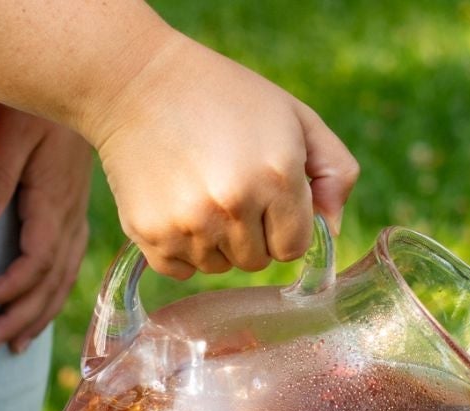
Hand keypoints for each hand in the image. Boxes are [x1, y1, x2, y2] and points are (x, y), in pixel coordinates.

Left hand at [0, 106, 91, 354]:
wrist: (89, 86)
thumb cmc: (40, 103)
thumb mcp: (13, 131)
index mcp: (54, 203)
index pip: (35, 262)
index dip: (8, 290)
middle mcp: (69, 219)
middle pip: (49, 284)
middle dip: (19, 319)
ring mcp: (76, 218)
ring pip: (61, 282)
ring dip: (36, 317)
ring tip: (11, 346)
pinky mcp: (73, 214)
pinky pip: (67, 267)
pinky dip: (51, 295)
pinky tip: (38, 309)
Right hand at [81, 33, 358, 278]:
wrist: (134, 80)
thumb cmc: (225, 97)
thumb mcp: (295, 117)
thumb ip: (334, 172)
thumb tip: (332, 229)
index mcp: (277, 177)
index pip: (294, 247)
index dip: (283, 224)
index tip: (266, 196)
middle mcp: (234, 206)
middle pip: (258, 261)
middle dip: (251, 232)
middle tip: (228, 186)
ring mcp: (190, 223)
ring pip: (220, 266)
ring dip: (216, 241)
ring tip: (199, 190)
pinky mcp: (150, 233)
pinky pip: (182, 270)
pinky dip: (181, 247)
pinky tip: (175, 203)